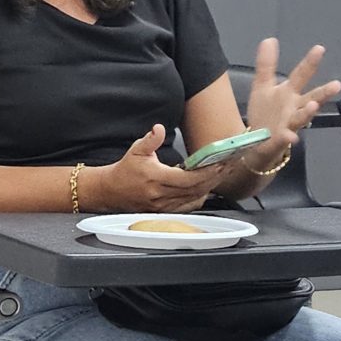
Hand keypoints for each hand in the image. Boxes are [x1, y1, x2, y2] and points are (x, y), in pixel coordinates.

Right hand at [87, 124, 230, 213]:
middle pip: (195, 189)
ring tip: (223, 174)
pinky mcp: (164, 211)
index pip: (187, 178)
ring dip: (211, 187)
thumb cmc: (125, 170)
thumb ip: (150, 139)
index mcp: (155, 178)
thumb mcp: (136, 150)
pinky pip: (188, 206)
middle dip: (215, 177)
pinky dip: (201, 197)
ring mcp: (163, 206)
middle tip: (229, 166)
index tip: (220, 164)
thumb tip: (159, 128)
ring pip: (194, 199)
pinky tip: (208, 187)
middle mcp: (160, 195)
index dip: (206, 173)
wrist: (110, 191)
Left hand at [238, 38, 340, 172]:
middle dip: (323, 92)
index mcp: (289, 93)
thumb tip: (269, 39)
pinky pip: (285, 139)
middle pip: (311, 98)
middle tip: (337, 84)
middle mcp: (294, 108)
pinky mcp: (280, 141)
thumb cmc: (265, 113)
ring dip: (308, 112)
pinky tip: (290, 137)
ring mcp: (289, 125)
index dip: (310, 62)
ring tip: (313, 105)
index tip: (320, 48)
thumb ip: (266, 64)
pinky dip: (288, 138)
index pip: (301, 75)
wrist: (258, 143)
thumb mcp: (262, 86)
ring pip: (301, 118)